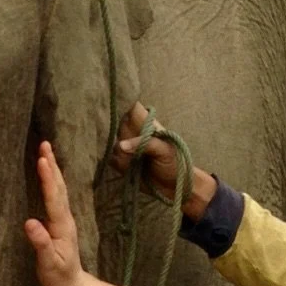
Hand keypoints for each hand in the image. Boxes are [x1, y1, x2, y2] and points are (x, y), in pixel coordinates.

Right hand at [25, 142, 93, 285]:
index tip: (42, 159)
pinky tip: (49, 175)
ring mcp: (64, 220)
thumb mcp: (49, 263)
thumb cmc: (59, 277)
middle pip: (58, 187)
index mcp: (61, 226)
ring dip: (53, 169)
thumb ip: (41, 243)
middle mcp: (65, 218)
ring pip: (59, 189)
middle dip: (52, 164)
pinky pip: (56, 196)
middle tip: (45, 144)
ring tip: (46, 152)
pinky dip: (52, 181)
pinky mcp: (60, 223)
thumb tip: (30, 222)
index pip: (53, 197)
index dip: (47, 178)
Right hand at [111, 101, 217, 219]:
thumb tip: (120, 145)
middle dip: (109, 127)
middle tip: (118, 138)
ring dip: (114, 149)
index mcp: (145, 122)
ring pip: (108, 141)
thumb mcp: (165, 150)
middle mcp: (132, 131)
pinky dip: (115, 162)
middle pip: (113, 121)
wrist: (176, 187)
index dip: (120, 99)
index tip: (108, 100)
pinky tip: (127, 167)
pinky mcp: (121, 162)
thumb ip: (144, 143)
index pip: (130, 103)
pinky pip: (109, 158)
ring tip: (131, 158)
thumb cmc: (176, 162)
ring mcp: (125, 147)